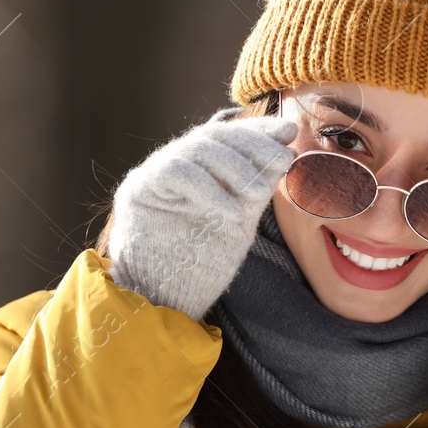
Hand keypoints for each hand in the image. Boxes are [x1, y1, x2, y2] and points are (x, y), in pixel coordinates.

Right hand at [106, 106, 297, 318]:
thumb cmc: (204, 261)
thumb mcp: (241, 217)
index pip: (230, 135)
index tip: (289, 132)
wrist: (167, 297)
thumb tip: (286, 152)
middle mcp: (176, 162)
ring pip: (198, 148)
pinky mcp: (139, 188)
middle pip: (216, 136)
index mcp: (201, 167)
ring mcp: (154, 172)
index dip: (259, 130)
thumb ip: (257, 186)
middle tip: (282, 161)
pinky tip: (232, 213)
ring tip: (260, 194)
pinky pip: (176, 172)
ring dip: (236, 168)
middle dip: (254, 145)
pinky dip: (209, 190)